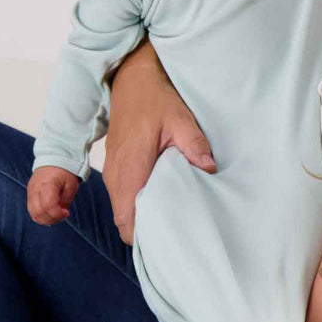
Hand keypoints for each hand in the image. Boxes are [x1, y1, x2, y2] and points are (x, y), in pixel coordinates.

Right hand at [26, 166, 80, 224]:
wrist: (53, 159)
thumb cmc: (64, 172)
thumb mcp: (71, 185)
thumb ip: (65, 201)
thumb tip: (59, 214)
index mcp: (47, 184)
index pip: (48, 206)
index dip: (58, 214)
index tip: (66, 212)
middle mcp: (35, 189)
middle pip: (39, 213)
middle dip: (52, 219)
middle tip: (62, 215)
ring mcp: (30, 192)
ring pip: (34, 214)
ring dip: (46, 219)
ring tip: (56, 215)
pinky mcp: (29, 195)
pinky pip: (32, 211)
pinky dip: (41, 216)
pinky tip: (50, 213)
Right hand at [105, 38, 215, 243]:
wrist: (132, 79)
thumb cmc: (155, 99)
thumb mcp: (180, 118)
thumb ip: (194, 145)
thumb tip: (209, 170)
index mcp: (130, 168)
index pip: (127, 219)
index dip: (143, 236)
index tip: (166, 242)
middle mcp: (116, 175)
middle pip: (123, 221)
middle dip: (144, 233)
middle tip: (174, 237)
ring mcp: (112, 171)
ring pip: (122, 210)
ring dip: (140, 219)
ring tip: (170, 223)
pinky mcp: (115, 166)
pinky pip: (122, 197)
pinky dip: (136, 205)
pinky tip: (160, 202)